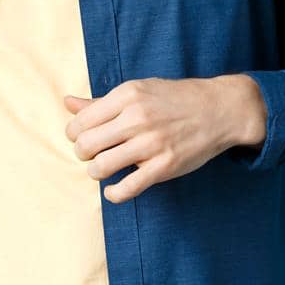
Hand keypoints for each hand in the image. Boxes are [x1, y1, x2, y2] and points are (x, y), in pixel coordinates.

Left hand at [62, 75, 266, 203]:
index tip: (83, 138)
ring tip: (103, 168)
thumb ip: (100, 102)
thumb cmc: (173, 99)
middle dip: (82, 153)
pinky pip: (127, 188)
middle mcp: (137, 117)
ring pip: (101, 167)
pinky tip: (114, 190)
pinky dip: (114, 194)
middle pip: (86, 145)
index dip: (74, 134)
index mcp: (127, 95)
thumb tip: (67, 103)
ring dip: (95, 172)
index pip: (80, 122)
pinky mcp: (164, 166)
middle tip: (92, 154)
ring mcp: (151, 143)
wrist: (218, 109)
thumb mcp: (137, 91)